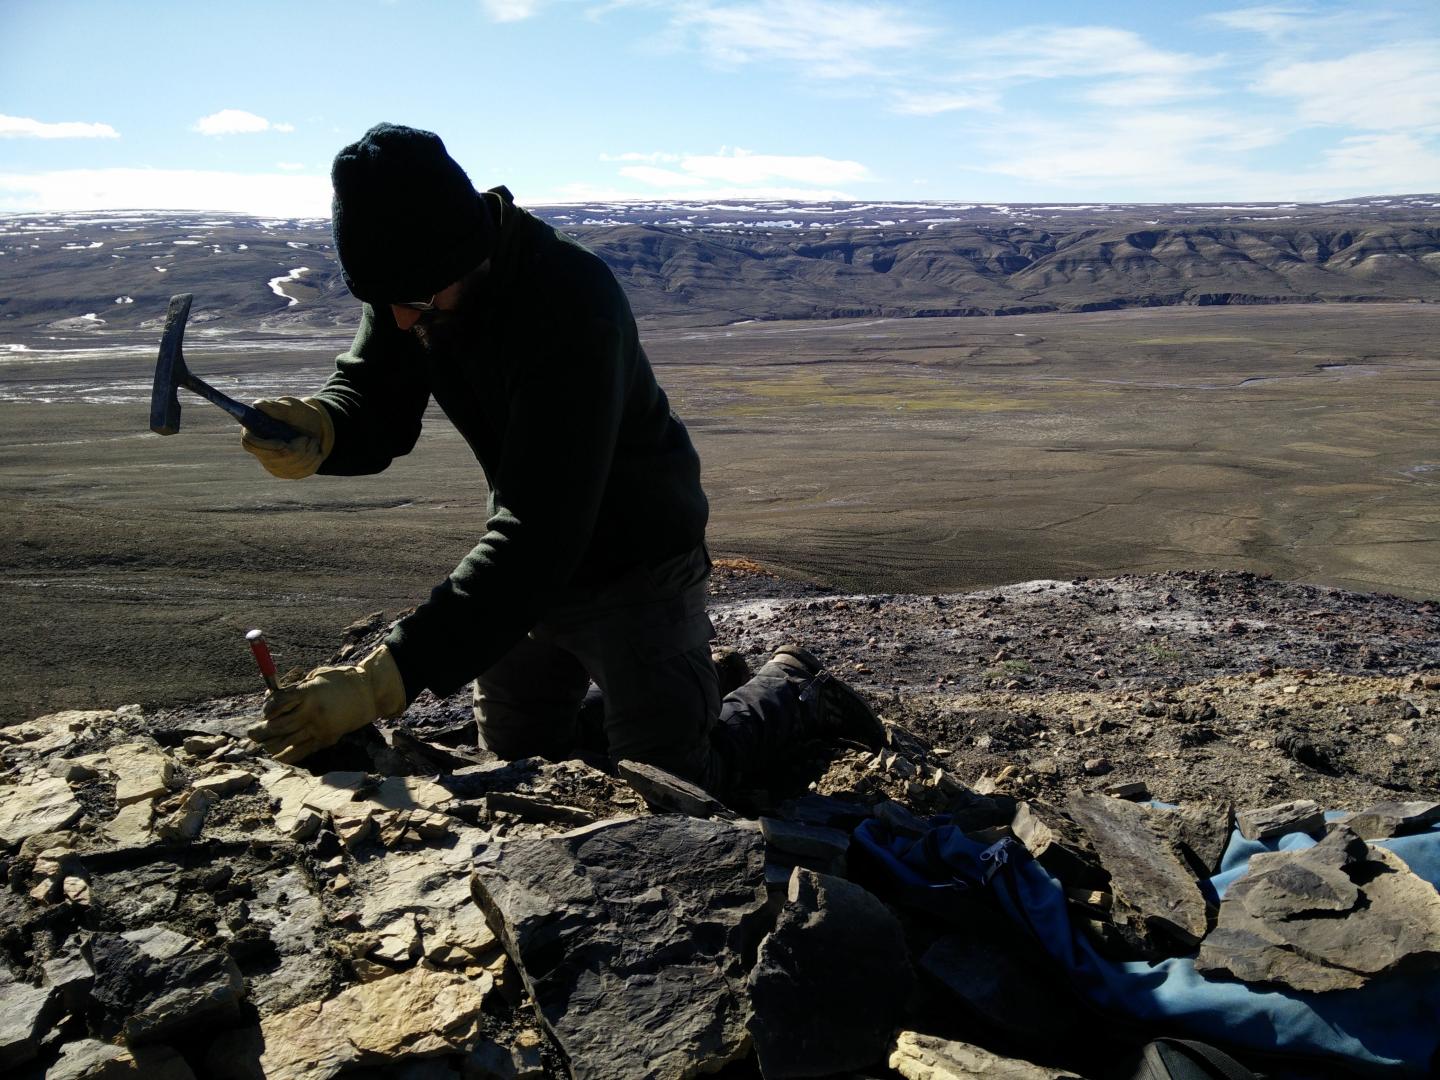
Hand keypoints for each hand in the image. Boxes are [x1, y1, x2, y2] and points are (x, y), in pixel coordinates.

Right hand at [241, 396, 334, 478]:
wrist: (314, 427)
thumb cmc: (299, 415)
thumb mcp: (291, 407)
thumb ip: (276, 407)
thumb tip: (258, 405)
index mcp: (255, 433)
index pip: (249, 443)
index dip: (267, 446)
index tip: (283, 442)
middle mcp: (260, 451)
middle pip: (276, 457)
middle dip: (297, 447)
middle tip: (308, 438)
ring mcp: (273, 465)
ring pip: (292, 465)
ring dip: (309, 452)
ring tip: (312, 441)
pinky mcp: (287, 473)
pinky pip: (303, 471)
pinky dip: (314, 460)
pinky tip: (315, 452)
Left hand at [248, 646, 405, 762]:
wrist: (369, 694)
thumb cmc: (339, 681)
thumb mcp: (315, 677)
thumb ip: (294, 690)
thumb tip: (270, 702)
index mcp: (310, 693)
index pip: (277, 704)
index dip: (266, 709)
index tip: (265, 712)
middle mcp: (312, 713)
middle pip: (276, 727)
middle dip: (259, 732)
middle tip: (251, 733)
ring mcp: (319, 729)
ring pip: (285, 744)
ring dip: (269, 745)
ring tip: (263, 743)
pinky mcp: (326, 740)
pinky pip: (300, 753)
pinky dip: (285, 755)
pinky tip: (278, 753)